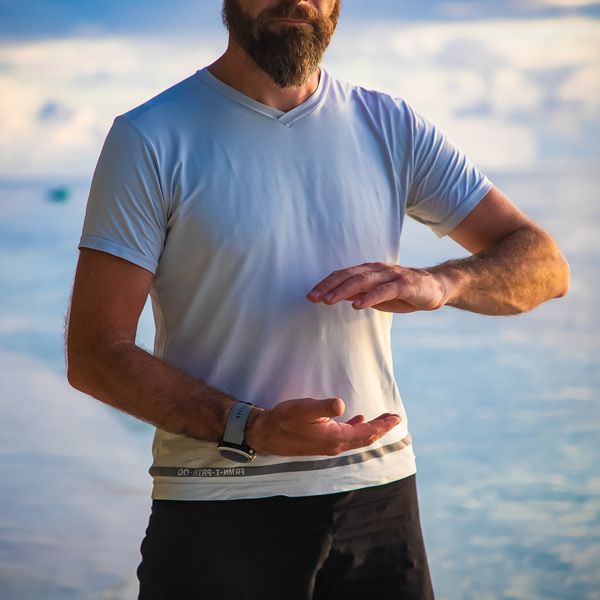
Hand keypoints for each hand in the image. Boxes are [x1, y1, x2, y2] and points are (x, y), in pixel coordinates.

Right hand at [245, 397, 400, 456]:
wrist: (266, 434)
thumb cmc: (284, 420)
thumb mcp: (304, 408)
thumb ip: (323, 407)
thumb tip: (341, 404)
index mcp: (335, 438)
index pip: (366, 433)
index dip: (382, 425)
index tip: (396, 418)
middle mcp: (335, 445)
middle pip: (365, 438)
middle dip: (380, 428)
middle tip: (393, 418)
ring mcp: (328, 446)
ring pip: (356, 438)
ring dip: (370, 429)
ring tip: (380, 420)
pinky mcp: (321, 443)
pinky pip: (346, 437)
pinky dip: (356, 429)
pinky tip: (356, 421)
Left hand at [306, 261, 449, 312]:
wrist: (436, 288)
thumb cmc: (402, 292)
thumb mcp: (375, 295)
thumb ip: (357, 294)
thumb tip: (333, 297)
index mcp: (369, 271)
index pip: (343, 275)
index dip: (326, 284)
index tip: (310, 295)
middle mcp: (377, 270)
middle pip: (348, 276)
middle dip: (329, 286)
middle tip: (313, 297)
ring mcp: (391, 276)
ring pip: (363, 281)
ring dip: (343, 290)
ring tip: (328, 301)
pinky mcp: (404, 285)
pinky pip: (384, 290)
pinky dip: (369, 297)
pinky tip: (357, 305)